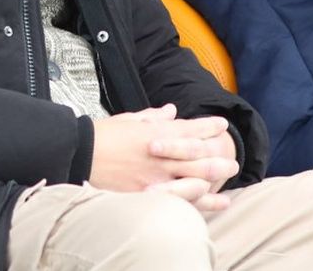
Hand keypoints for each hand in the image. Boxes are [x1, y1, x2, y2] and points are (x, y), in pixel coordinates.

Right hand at [89, 105, 239, 207]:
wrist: (80, 154)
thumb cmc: (101, 136)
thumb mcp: (128, 119)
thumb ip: (152, 117)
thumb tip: (170, 110)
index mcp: (156, 133)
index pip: (190, 128)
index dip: (209, 126)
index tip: (221, 125)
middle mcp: (162, 155)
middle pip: (200, 155)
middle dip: (219, 155)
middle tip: (233, 159)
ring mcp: (157, 177)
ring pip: (196, 178)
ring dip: (216, 177)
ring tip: (229, 176)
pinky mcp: (149, 195)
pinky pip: (180, 199)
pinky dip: (200, 200)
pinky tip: (213, 202)